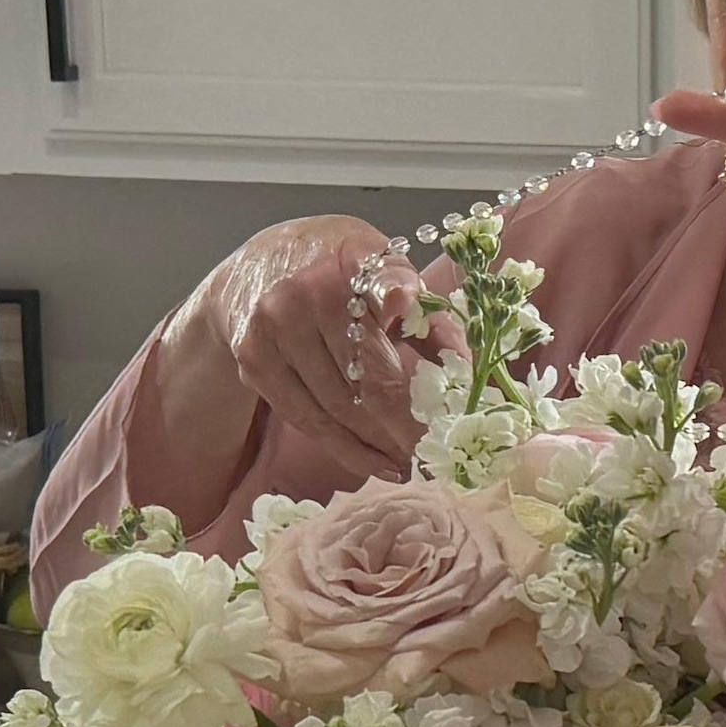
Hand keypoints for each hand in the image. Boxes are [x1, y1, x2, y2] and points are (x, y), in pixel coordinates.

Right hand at [199, 214, 443, 468]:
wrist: (256, 265)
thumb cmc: (339, 270)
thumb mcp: (388, 271)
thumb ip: (429, 317)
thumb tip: (471, 377)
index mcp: (353, 261)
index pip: (380, 291)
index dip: (398, 306)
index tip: (431, 371)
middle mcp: (308, 293)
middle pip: (365, 378)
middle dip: (405, 426)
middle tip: (437, 458)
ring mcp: (275, 329)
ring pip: (335, 409)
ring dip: (377, 445)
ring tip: (409, 465)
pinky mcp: (254, 360)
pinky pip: (305, 418)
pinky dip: (344, 448)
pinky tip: (374, 463)